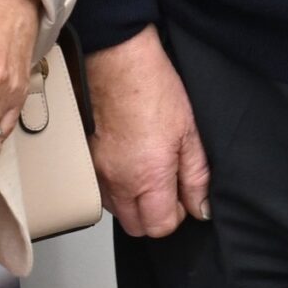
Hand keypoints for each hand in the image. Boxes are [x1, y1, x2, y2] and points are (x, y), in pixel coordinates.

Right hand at [86, 29, 209, 237]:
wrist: (117, 61)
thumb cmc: (153, 88)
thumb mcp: (190, 132)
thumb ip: (196, 176)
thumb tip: (201, 208)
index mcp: (147, 177)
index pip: (160, 227)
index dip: (177, 214)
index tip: (182, 194)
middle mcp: (117, 182)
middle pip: (136, 226)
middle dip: (154, 214)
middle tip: (167, 184)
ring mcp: (97, 173)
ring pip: (117, 210)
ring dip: (134, 201)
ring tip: (147, 169)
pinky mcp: (85, 161)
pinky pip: (102, 190)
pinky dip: (117, 186)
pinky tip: (129, 161)